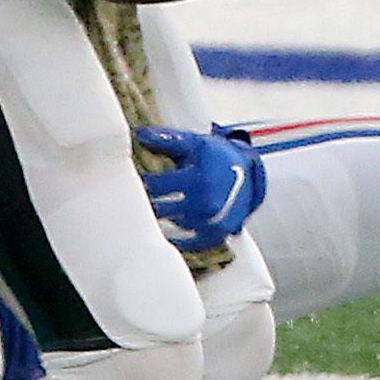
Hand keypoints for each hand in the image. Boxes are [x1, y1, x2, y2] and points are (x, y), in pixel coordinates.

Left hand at [135, 124, 266, 251]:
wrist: (249, 174)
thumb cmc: (217, 157)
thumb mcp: (194, 143)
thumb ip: (167, 139)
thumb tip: (141, 135)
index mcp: (197, 179)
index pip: (155, 186)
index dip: (137, 183)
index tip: (131, 181)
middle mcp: (204, 203)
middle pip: (160, 209)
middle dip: (145, 202)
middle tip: (134, 198)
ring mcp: (210, 222)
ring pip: (171, 225)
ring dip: (160, 217)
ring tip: (153, 208)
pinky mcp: (216, 235)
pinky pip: (189, 244)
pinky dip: (177, 238)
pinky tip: (166, 230)